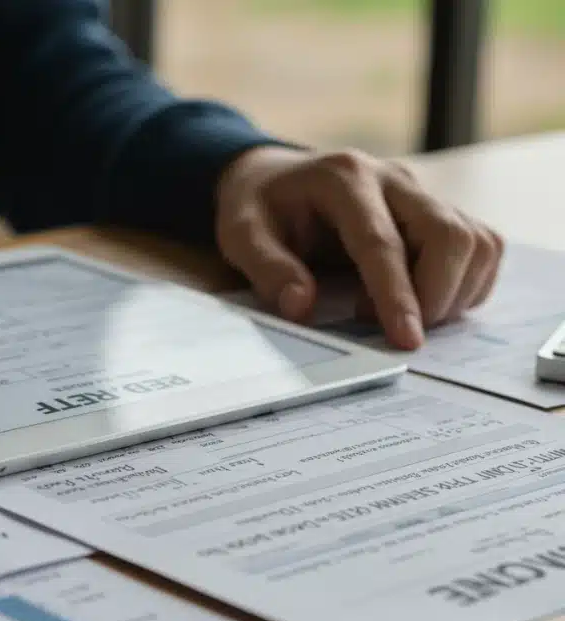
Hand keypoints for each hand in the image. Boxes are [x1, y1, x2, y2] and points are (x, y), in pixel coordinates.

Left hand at [214, 145, 502, 349]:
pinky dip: (464, 284)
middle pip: (449, 235)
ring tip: (397, 313)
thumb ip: (268, 268)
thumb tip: (301, 306)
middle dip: (435, 295)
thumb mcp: (241, 234)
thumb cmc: (260, 207)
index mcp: (343, 179)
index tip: (406, 340)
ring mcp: (421, 193)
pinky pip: (480, 248)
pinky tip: (420, 299)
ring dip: (452, 292)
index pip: (382, 241)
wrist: (275, 179)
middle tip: (394, 330)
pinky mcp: (437, 211)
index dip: (396, 295)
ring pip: (474, 242)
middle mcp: (393, 179)